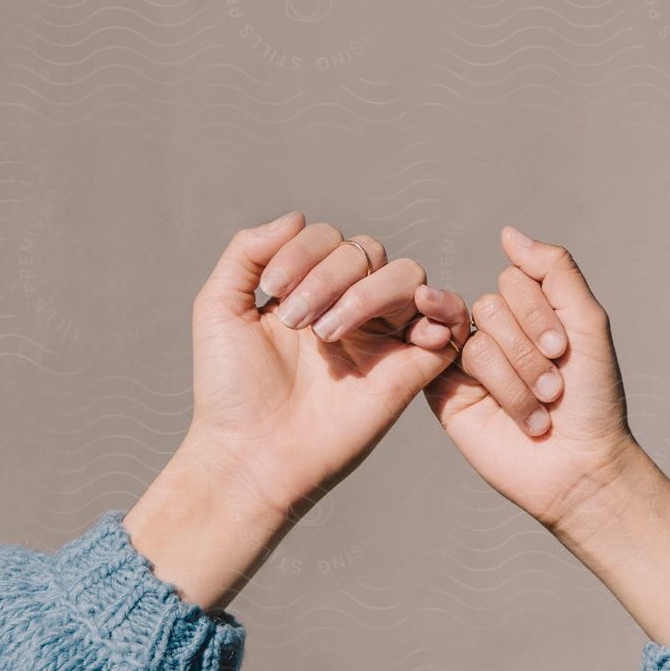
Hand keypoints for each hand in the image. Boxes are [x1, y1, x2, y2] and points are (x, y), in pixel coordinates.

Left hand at [125, 211, 469, 611]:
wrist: (251, 454)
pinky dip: (442, 310)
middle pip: (369, 251)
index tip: (272, 293)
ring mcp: (383, 337)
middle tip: (296, 322)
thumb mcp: (219, 306)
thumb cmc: (231, 389)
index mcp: (309, 290)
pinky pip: (450, 323)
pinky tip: (404, 327)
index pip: (330, 238)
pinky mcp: (411, 370)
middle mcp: (349, 307)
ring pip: (408, 275)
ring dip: (368, 292)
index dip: (304, 252)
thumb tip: (298, 216)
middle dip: (328, 276)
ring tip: (328, 334)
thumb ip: (248, 250)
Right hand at [424, 226, 669, 644]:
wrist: (581, 465)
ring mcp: (469, 364)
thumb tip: (508, 233)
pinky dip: (484, 379)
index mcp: (529, 313)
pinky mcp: (447, 395)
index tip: (565, 352)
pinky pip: (448, 366)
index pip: (514, 280)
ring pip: (475, 338)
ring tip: (539, 411)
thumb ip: (554, 270)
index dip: (539, 314)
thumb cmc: (593, 400)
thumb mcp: (587, 323)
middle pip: (491, 306)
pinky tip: (492, 399)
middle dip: (529, 350)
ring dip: (516, 378)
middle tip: (554, 389)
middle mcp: (497, 333)